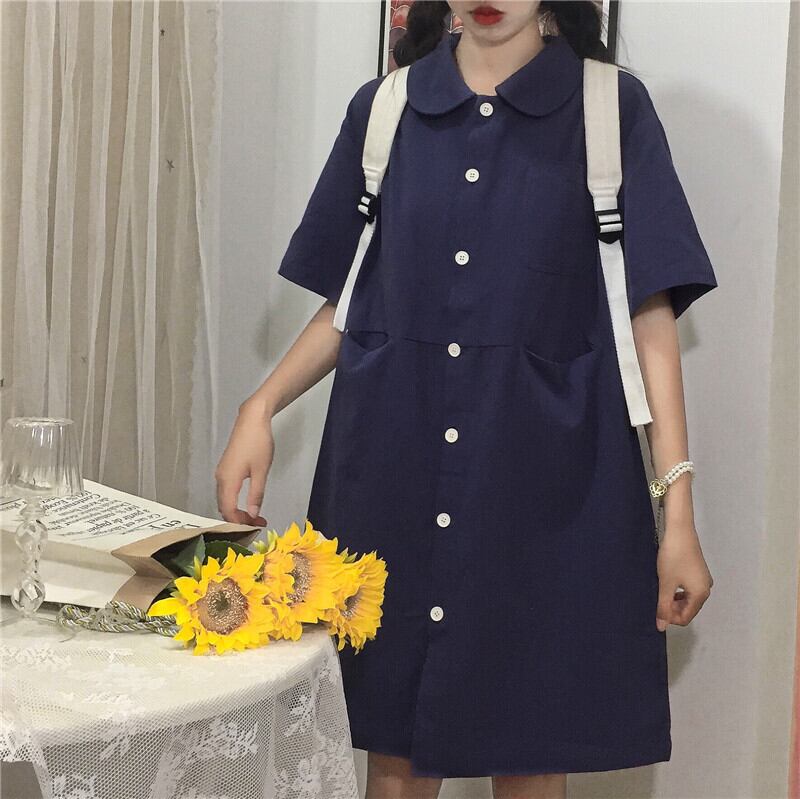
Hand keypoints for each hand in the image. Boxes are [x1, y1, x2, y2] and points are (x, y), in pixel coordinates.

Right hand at [215, 401, 273, 526]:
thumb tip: (253, 514)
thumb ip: (256, 494)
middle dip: (238, 519)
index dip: (240, 523)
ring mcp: (221, 472)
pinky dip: (234, 500)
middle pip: (224, 507)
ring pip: (224, 499)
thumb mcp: (261, 471)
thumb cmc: (258, 443)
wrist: (252, 420)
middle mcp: (220, 478)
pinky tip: (246, 502)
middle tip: (258, 523)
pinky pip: (226, 491)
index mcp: (227, 480)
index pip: (228, 510)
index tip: (255, 527)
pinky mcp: (226, 467)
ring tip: (254, 515)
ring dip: (236, 510)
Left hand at [655, 524, 712, 630]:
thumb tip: (661, 627)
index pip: (686, 617)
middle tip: (656, 600)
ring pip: (688, 598)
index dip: (670, 618)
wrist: (680, 531)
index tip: (655, 610)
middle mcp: (706, 589)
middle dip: (672, 609)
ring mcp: (703, 579)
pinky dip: (677, 590)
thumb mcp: (666, 584)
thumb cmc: (672, 557)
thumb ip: (663, 607)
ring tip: (659, 591)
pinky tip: (666, 583)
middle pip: (688, 609)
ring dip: (674, 600)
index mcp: (701, 594)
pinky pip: (688, 588)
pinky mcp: (698, 571)